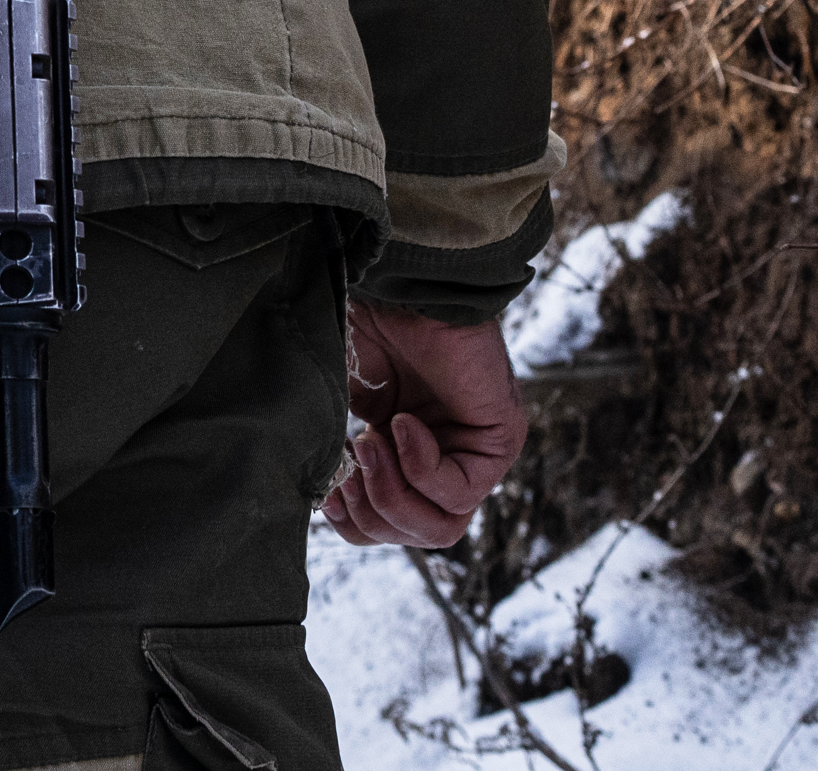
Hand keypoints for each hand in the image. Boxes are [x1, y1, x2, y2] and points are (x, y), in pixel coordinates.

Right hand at [324, 302, 527, 547]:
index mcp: (406, 456)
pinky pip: (460, 490)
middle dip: (372, 513)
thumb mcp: (341, 404)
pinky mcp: (500, 440)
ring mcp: (476, 454)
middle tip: (349, 466)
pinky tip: (400, 422)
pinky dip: (419, 464)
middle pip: (418, 536)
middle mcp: (445, 461)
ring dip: (392, 494)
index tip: (326, 488)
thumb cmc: (366, 328)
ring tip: (369, 442)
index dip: (353, 523)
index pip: (388, 527)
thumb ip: (339, 457)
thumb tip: (317, 509)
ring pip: (443, 528)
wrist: (397, 281)